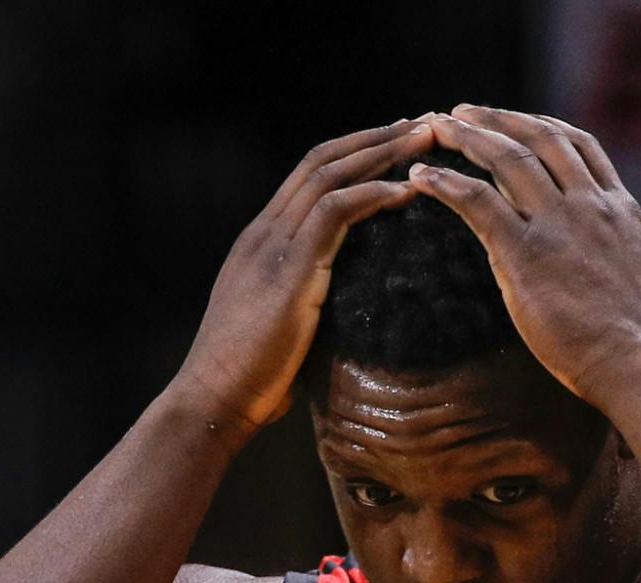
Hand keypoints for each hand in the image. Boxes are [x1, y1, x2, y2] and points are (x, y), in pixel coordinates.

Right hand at [170, 119, 434, 433]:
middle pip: (322, 161)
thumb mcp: (282, 325)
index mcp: (261, 241)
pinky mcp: (289, 269)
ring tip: (426, 140)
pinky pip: (335, 212)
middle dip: (375, 137)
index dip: (354, 153)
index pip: (309, 176)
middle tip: (423, 124)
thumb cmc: (250, 379)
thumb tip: (349, 307)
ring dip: (382, 153)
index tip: (396, 144)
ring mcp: (273, 246)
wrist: (214, 400)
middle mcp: (264, 232)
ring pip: (330, 175)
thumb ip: (308, 300)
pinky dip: (373, 194)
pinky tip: (409, 190)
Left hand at [411, 105, 640, 407]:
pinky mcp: (524, 253)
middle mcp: (588, 204)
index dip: (543, 127)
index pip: (579, 147)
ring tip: (435, 127)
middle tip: (464, 112)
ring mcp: (557, 224)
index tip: (517, 122)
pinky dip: (445, 182)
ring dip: (466, 137)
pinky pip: (476, 201)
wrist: (639, 362)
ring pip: (506, 158)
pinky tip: (420, 176)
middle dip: (498, 119)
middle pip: (539, 138)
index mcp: (619, 209)